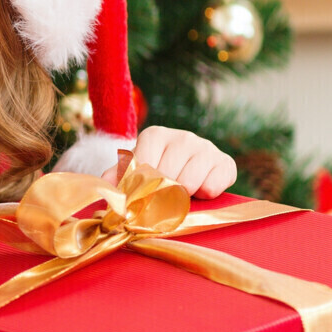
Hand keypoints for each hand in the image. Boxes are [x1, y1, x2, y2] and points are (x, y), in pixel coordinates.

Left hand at [103, 127, 236, 198]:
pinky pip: (212, 187)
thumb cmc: (159, 174)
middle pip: (166, 176)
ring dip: (184, 195)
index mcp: (155, 136)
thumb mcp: (137, 172)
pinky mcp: (226, 163)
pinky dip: (205, 195)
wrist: (194, 174)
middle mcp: (182, 136)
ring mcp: (206, 147)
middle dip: (163, 193)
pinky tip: (201, 191)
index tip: (145, 192)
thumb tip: (106, 182)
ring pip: (188, 183)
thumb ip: (120, 176)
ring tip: (182, 192)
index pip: (144, 164)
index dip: (143, 185)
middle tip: (165, 196)